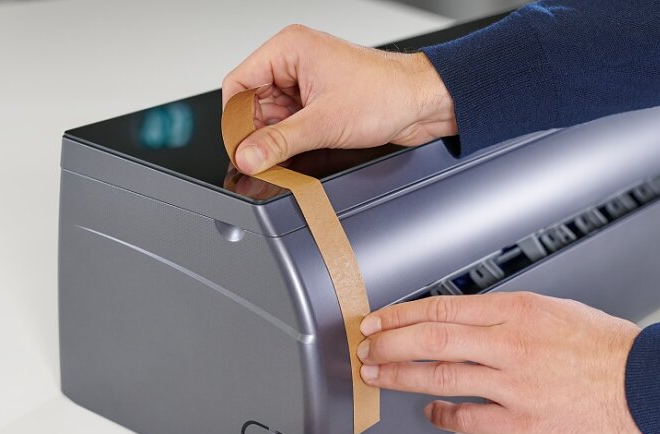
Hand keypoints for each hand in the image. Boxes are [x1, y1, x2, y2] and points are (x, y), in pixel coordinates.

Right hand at [222, 25, 455, 173]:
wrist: (425, 101)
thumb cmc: (388, 93)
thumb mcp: (325, 123)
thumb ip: (280, 142)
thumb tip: (248, 157)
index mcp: (289, 49)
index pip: (238, 84)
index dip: (235, 119)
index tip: (240, 148)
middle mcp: (293, 62)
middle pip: (252, 104)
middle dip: (258, 134)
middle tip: (264, 159)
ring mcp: (305, 82)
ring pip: (270, 117)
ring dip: (276, 140)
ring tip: (292, 154)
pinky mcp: (317, 101)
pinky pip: (289, 124)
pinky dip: (290, 141)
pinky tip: (299, 152)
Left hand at [356, 293, 647, 433]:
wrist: (645, 382)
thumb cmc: (606, 347)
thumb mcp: (553, 309)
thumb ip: (507, 316)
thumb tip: (465, 322)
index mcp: (516, 311)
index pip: (441, 309)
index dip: (399, 316)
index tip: (378, 320)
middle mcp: (508, 344)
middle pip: (428, 340)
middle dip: (387, 344)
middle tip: (366, 347)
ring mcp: (512, 385)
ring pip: (438, 377)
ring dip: (399, 376)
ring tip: (376, 376)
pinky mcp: (520, 421)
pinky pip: (466, 417)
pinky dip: (440, 413)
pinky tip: (428, 410)